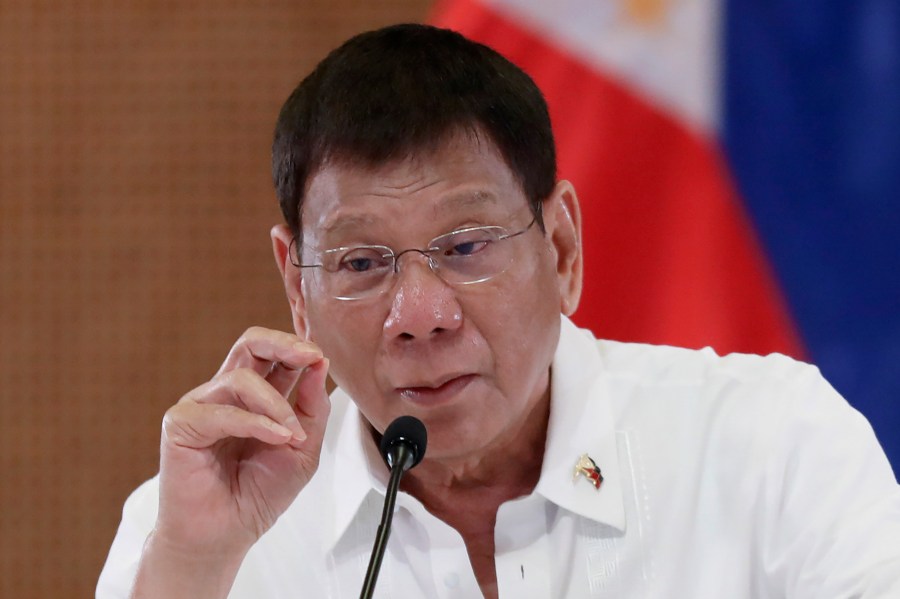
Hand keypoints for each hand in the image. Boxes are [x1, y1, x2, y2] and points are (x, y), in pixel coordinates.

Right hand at [153, 326, 329, 556]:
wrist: (226, 534)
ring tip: (292, 434)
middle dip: (283, 343)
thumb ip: (313, 407)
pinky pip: (220, 411)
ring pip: (241, 377)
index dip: (297, 347)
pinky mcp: (180, 424)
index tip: (320, 357)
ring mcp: (201, 406)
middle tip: (309, 356)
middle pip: (250, 343)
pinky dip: (254, 422)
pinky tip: (276, 438)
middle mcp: (226, 394)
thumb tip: (319, 363)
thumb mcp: (303, 449)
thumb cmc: (259, 493)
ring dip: (276, 404)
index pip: (273, 353)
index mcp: (255, 396)